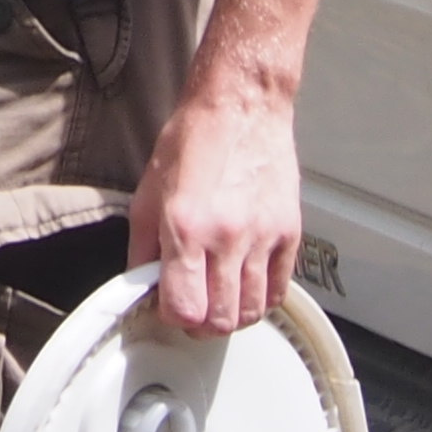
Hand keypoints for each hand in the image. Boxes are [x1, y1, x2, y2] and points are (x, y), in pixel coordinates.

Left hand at [129, 72, 304, 335]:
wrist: (241, 107)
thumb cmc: (192, 143)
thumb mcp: (148, 195)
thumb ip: (142, 250)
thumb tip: (143, 290)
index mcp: (186, 228)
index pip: (183, 309)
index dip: (172, 316)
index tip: (168, 305)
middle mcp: (228, 237)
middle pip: (220, 321)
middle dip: (201, 324)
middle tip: (193, 307)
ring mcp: (263, 237)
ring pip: (251, 311)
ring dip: (230, 315)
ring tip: (217, 297)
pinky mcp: (289, 233)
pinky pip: (279, 290)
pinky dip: (260, 299)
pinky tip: (244, 284)